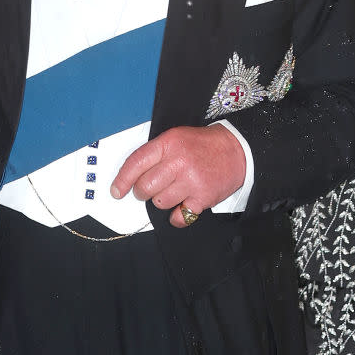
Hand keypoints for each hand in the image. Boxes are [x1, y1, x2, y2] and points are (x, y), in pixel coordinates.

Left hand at [110, 124, 246, 227]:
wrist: (238, 150)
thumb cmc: (203, 145)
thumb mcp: (176, 138)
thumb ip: (155, 154)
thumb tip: (130, 178)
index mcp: (169, 143)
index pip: (135, 163)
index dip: (122, 180)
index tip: (116, 191)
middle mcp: (179, 161)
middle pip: (144, 188)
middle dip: (144, 191)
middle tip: (153, 187)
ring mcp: (191, 180)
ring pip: (159, 203)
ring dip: (163, 200)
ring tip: (175, 190)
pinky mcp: (203, 197)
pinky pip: (178, 217)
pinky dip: (178, 215)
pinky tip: (184, 204)